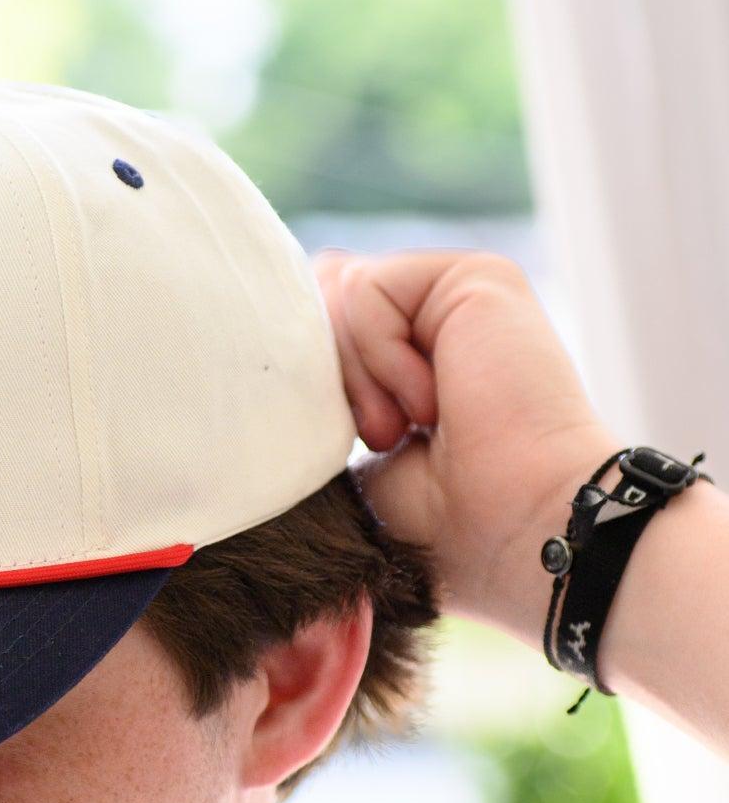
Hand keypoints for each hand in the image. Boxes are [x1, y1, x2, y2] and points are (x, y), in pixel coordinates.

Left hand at [311, 247, 617, 636]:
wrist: (510, 527)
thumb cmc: (440, 516)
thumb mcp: (356, 439)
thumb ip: (331, 373)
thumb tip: (292, 326)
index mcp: (416, 349)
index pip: (321, 317)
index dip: (311, 378)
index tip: (374, 443)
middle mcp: (440, 314)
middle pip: (321, 293)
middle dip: (331, 375)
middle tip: (390, 435)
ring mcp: (460, 292)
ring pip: (337, 289)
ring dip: (360, 377)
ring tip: (414, 423)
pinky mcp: (476, 276)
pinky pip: (366, 289)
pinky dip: (381, 357)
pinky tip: (433, 401)